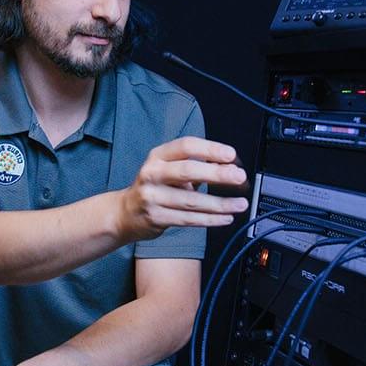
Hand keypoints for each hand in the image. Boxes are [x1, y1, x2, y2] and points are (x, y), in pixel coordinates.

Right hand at [116, 137, 247, 241]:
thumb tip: (230, 168)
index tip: (231, 155)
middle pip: (189, 171)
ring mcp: (152, 196)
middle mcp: (152, 174)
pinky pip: (189, 219)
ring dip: (220, 203)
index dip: (210, 149)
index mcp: (158, 156)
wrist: (125, 213)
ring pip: (192, 201)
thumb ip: (195, 166)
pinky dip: (211, 219)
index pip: (186, 146)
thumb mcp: (168, 169)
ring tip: (240, 204)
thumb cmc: (154, 188)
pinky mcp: (156, 217)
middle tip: (239, 177)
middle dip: (218, 174)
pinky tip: (225, 217)